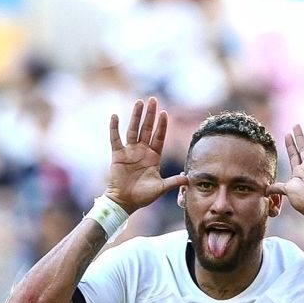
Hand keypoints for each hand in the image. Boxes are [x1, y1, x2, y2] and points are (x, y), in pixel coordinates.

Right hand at [106, 98, 184, 213]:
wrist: (125, 202)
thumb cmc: (142, 196)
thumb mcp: (161, 188)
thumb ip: (174, 181)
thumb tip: (189, 178)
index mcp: (153, 157)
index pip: (159, 137)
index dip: (162, 126)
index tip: (165, 113)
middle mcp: (142, 151)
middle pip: (147, 129)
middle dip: (150, 115)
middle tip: (153, 100)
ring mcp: (129, 152)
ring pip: (133, 130)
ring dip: (136, 116)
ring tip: (139, 102)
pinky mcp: (117, 155)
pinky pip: (115, 139)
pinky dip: (114, 128)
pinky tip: (115, 116)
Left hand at [273, 122, 303, 216]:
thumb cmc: (302, 200)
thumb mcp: (286, 190)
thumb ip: (276, 187)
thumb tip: (264, 190)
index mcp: (298, 171)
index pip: (293, 154)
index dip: (290, 144)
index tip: (287, 134)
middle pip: (303, 147)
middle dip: (299, 136)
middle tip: (296, 125)